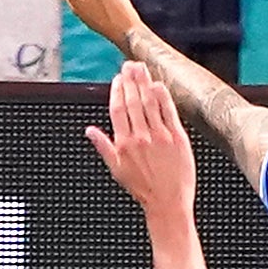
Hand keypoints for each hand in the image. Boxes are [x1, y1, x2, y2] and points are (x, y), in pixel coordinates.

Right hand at [89, 57, 196, 217]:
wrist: (168, 203)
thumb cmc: (143, 188)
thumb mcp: (116, 170)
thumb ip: (103, 147)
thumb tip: (89, 131)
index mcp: (124, 144)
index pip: (118, 110)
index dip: (117, 91)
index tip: (118, 78)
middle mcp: (141, 137)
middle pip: (133, 102)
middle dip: (130, 81)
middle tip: (129, 65)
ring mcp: (160, 136)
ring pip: (150, 103)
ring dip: (145, 82)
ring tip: (141, 68)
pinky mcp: (178, 138)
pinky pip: (169, 112)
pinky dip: (164, 97)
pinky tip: (159, 84)